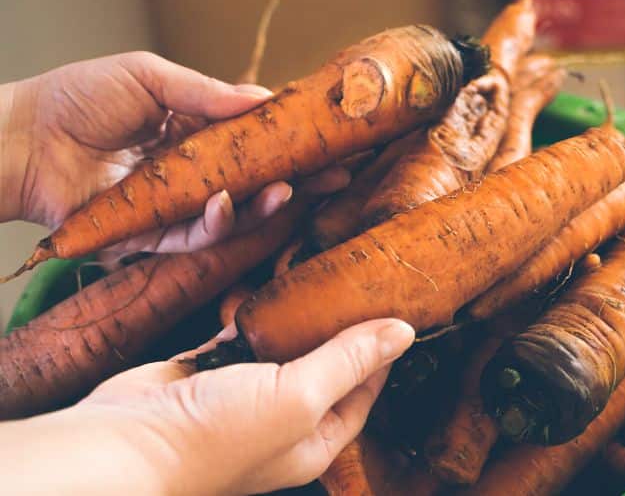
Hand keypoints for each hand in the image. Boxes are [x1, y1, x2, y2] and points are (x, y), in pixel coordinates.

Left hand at [0, 51, 347, 253]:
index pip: (254, 143)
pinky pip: (194, 236)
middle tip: (334, 177)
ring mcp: (176, 206)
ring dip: (264, 207)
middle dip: (296, 182)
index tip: (327, 142)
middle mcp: (193, 173)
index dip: (290, 144)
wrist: (21, 137)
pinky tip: (226, 202)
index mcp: (195, 133)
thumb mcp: (149, 77)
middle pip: (255, 183)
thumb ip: (205, 93)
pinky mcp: (153, 236)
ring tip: (289, 190)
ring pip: (233, 215)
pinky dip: (215, 223)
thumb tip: (263, 97)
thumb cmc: (77, 98)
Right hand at [0, 319, 413, 494]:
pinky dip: (258, 315)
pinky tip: (270, 288)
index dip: (380, 356)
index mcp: (313, 441)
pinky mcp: (210, 370)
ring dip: (299, 318)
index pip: (363, 394)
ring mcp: (244, 396)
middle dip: (342, 331)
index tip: (394, 312)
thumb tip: (404, 333)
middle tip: (360, 285)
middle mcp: (282, 421)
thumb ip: (349, 361)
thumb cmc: (218, 434)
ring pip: (285, 350)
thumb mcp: (300, 395)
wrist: (126, 441)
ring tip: (322, 276)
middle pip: (326, 370)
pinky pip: (244, 336)